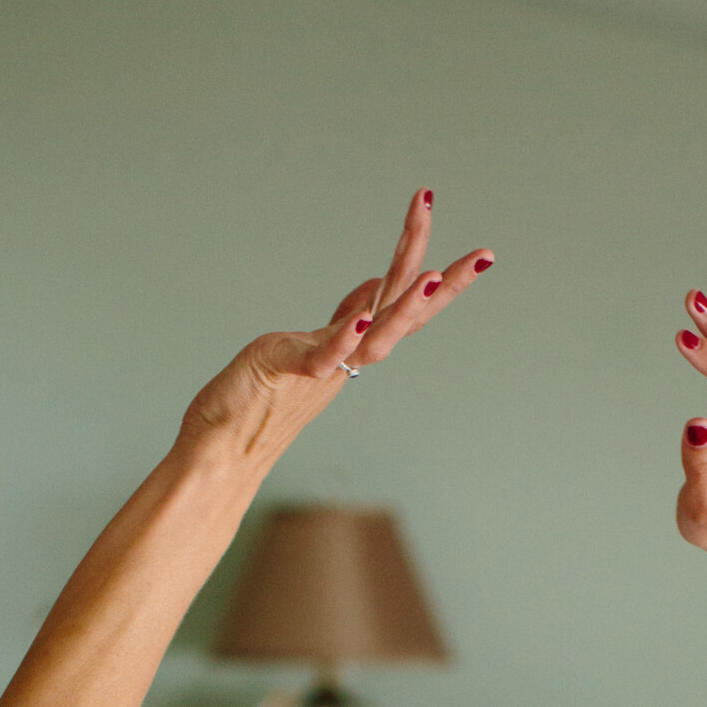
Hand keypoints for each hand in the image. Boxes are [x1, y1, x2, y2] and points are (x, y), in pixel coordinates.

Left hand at [177, 190, 492, 461]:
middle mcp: (346, 362)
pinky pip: (322, 356)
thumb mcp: (307, 347)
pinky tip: (364, 318)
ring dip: (405, 308)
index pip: (403, 307)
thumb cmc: (256, 402)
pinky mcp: (286, 371)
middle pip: (404, 316)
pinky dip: (344, 338)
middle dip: (446, 285)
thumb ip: (342, 322)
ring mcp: (321, 370)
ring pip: (375, 338)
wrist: (221, 453)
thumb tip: (372, 290)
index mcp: (351, 351)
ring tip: (436, 276)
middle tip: (484, 254)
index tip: (479, 254)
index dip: (438, 280)